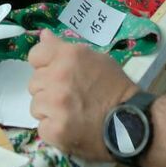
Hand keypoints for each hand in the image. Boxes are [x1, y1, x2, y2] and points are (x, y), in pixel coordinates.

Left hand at [27, 30, 137, 160]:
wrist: (131, 123)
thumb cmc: (116, 89)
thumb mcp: (97, 59)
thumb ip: (66, 48)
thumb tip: (44, 36)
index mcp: (68, 57)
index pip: (35, 55)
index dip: (44, 65)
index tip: (54, 73)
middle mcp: (57, 78)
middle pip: (34, 83)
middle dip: (48, 89)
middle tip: (69, 97)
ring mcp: (54, 105)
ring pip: (36, 106)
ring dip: (49, 110)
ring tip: (71, 114)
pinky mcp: (54, 130)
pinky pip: (42, 127)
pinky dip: (53, 129)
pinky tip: (70, 128)